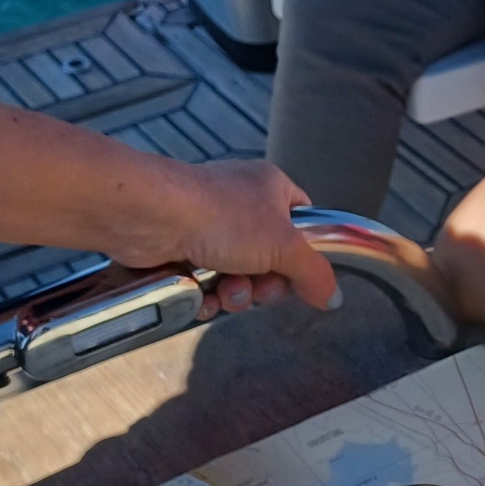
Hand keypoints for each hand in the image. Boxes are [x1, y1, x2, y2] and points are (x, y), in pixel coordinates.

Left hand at [99, 159, 340, 314]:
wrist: (151, 216)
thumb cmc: (220, 215)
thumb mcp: (284, 246)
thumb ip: (314, 273)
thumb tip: (333, 297)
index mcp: (270, 188)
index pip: (301, 222)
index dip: (304, 253)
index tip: (300, 274)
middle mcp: (239, 205)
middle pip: (270, 260)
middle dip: (264, 284)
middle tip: (257, 285)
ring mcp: (207, 228)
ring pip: (236, 277)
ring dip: (234, 294)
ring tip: (223, 289)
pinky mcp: (179, 250)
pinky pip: (205, 285)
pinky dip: (205, 297)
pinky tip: (200, 296)